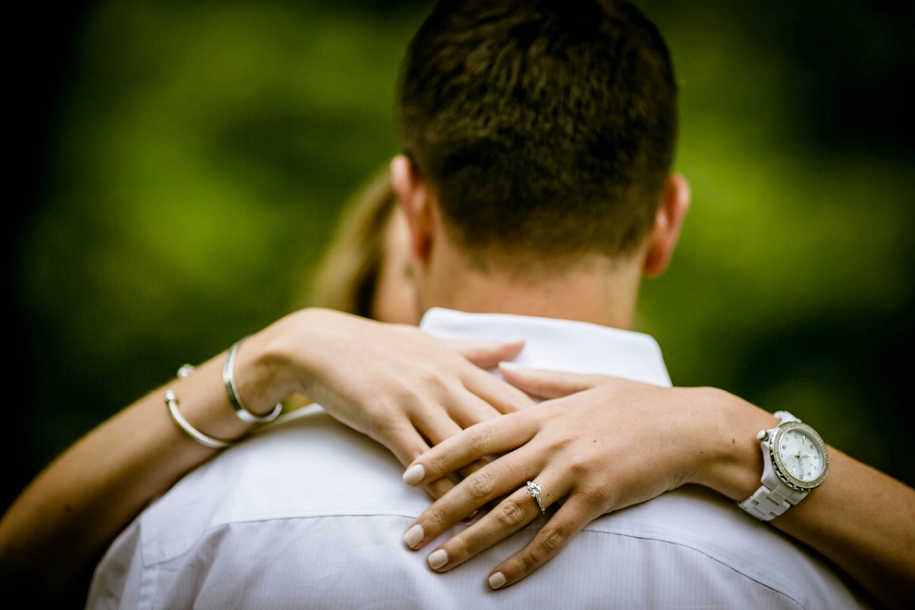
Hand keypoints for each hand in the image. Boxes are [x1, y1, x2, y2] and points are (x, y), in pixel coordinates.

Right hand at [246, 308, 534, 498]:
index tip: (564, 455)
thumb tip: (521, 345)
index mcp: (459, 367)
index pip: (512, 400)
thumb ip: (479, 350)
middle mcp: (445, 383)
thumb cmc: (380, 345)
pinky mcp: (385, 417)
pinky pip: (418, 460)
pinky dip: (436, 488)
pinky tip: (449, 513)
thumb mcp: (433, 343)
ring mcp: (416, 400)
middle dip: (523, 463)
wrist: (320, 343)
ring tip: (508, 518)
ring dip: (483, 486)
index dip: (542, 430)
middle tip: (548, 496)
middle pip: (497, 428)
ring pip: (462, 450)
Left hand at [400, 365, 729, 588]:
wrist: (691, 426)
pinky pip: (552, 538)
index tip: (407, 476)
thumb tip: (502, 369)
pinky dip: (522, 562)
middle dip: (441, 510)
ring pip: (510, 514)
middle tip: (409, 536)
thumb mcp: (587, 382)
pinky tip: (496, 582)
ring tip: (438, 562)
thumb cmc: (639, 402)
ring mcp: (573, 474)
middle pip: (483, 480)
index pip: (478, 435)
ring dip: (470, 542)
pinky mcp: (597, 501)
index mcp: (543, 414)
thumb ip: (540, 382)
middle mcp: (550, 444)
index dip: (439, 456)